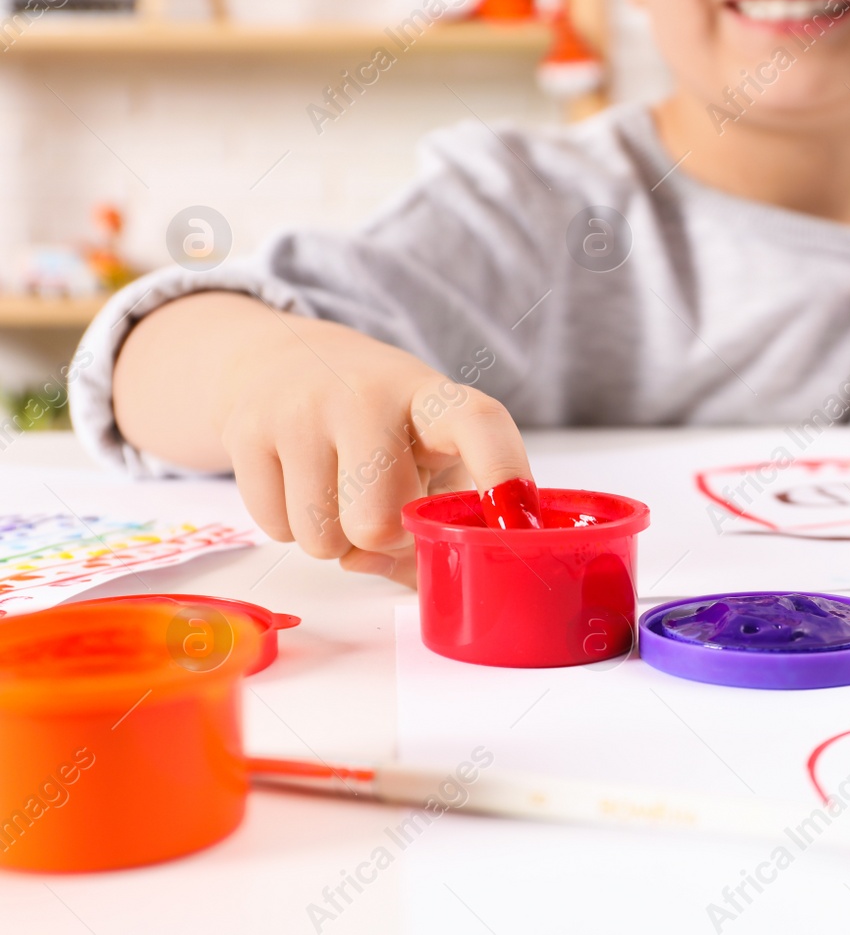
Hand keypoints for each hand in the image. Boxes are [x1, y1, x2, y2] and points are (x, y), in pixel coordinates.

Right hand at [211, 305, 528, 586]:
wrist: (280, 359)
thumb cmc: (380, 426)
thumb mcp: (425, 452)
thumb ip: (433, 524)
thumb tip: (409, 575)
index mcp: (432, 398)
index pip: (479, 424)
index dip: (502, 472)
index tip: (517, 521)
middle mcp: (368, 394)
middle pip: (379, 521)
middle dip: (382, 538)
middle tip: (381, 506)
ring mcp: (301, 408)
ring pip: (323, 540)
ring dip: (334, 540)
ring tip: (337, 489)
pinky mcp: (246, 429)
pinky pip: (277, 531)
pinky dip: (291, 526)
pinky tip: (299, 481)